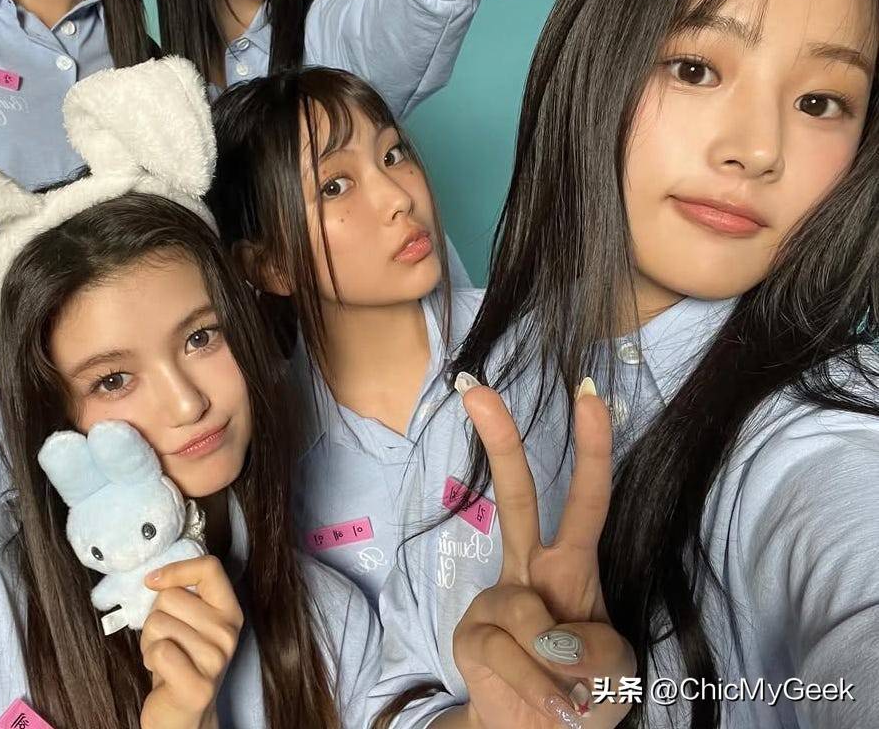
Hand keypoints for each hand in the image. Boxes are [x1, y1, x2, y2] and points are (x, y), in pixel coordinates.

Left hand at [139, 556, 243, 728]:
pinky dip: (149, 658)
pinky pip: (159, 650)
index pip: (210, 568)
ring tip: (163, 657)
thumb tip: (154, 578)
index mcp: (229, 611)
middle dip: (155, 616)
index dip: (177, 569)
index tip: (154, 581)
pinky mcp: (198, 686)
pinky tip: (160, 671)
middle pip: (171, 597)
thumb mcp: (190, 623)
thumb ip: (184, 596)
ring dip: (149, 640)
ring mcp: (216, 660)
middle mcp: (228, 633)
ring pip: (158, 622)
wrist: (184, 717)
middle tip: (164, 639)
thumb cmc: (180, 661)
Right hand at [451, 378, 632, 728]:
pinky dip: (536, 689)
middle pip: (516, 495)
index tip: (589, 395)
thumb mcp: (617, 672)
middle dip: (500, 441)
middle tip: (474, 390)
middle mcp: (530, 568)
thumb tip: (550, 635)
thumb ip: (598, 648)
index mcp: (573, 563)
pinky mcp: (470, 632)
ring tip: (565, 700)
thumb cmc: (583, 693)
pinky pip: (507, 655)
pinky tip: (544, 705)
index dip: (592, 447)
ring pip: (527, 615)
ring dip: (558, 671)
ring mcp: (497, 597)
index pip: (587, 498)